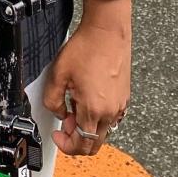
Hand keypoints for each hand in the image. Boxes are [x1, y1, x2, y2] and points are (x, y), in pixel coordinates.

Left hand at [40, 0, 130, 156]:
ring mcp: (120, 105)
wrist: (107, 30)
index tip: (58, 135)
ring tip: (75, 104)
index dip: (65, 145)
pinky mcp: (124, 97)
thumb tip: (59, 113)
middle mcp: (111, 111)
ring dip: (88, 127)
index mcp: (93, 110)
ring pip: (103, 131)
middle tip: (65, 121)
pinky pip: (111, 117)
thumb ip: (53, 100)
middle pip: (94, 144)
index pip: (81, 145)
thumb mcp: (58, 74)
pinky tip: (88, 98)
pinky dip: (98, 116)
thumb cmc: (87, 47)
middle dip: (76, 138)